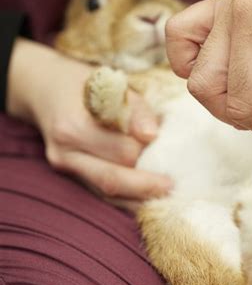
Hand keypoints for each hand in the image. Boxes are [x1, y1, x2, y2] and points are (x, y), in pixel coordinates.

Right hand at [7, 39, 171, 199]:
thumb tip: (152, 136)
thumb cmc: (86, 85)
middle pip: (112, 180)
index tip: (171, 152)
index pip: (121, 151)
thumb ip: (135, 110)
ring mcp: (65, 168)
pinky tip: (146, 198)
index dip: (148, 153)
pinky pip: (101, 194)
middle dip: (146, 186)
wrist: (46, 90)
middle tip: (173, 186)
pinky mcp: (70, 176)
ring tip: (166, 197)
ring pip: (106, 194)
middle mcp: (65, 153)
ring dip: (138, 199)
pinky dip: (126, 199)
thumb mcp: (112, 87)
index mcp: (74, 127)